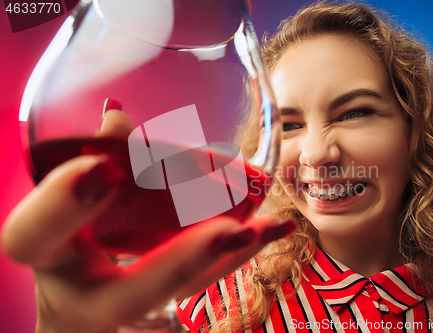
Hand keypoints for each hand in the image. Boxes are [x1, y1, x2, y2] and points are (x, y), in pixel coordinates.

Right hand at [1, 103, 295, 332]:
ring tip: (270, 226)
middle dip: (181, 260)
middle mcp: (86, 293)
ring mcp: (128, 303)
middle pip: (128, 295)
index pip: (31, 237)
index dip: (61, 206)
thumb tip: (116, 118)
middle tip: (230, 228)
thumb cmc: (66, 234)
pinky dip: (237, 252)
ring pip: (182, 292)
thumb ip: (87, 157)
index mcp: (48, 256)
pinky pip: (203, 281)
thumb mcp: (66, 197)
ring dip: (230, 256)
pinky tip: (272, 228)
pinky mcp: (163, 299)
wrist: (77, 288)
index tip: (104, 167)